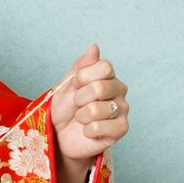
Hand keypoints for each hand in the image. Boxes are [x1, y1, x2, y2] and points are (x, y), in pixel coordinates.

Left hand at [51, 44, 128, 164]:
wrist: (60, 134)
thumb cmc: (64, 108)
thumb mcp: (66, 85)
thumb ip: (81, 66)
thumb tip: (94, 47)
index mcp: (107, 76)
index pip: (104, 67)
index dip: (83, 77)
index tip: (76, 85)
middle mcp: (119, 90)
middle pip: (99, 87)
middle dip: (79, 98)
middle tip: (77, 104)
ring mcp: (122, 110)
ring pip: (96, 109)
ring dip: (81, 116)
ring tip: (82, 118)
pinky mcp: (121, 129)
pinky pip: (99, 127)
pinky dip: (87, 130)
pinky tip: (88, 130)